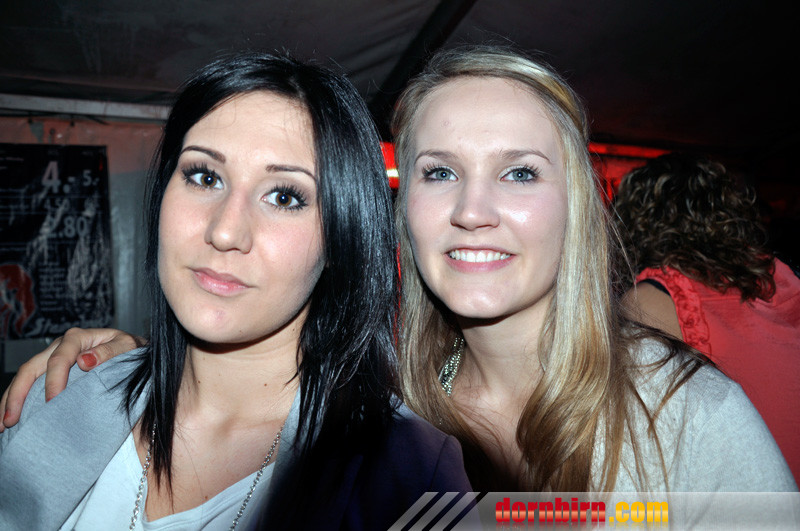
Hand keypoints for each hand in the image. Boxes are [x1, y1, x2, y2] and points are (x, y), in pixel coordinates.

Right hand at [0, 328, 143, 431]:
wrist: (133, 351)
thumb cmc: (131, 349)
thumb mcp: (127, 347)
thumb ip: (110, 352)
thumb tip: (84, 361)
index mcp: (78, 338)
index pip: (59, 359)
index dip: (53, 381)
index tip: (53, 402)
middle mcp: (60, 346)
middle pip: (31, 368)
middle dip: (18, 394)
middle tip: (10, 420)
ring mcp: (52, 359)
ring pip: (24, 378)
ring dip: (10, 400)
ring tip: (2, 425)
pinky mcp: (51, 373)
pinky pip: (30, 386)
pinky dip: (18, 402)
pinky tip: (11, 420)